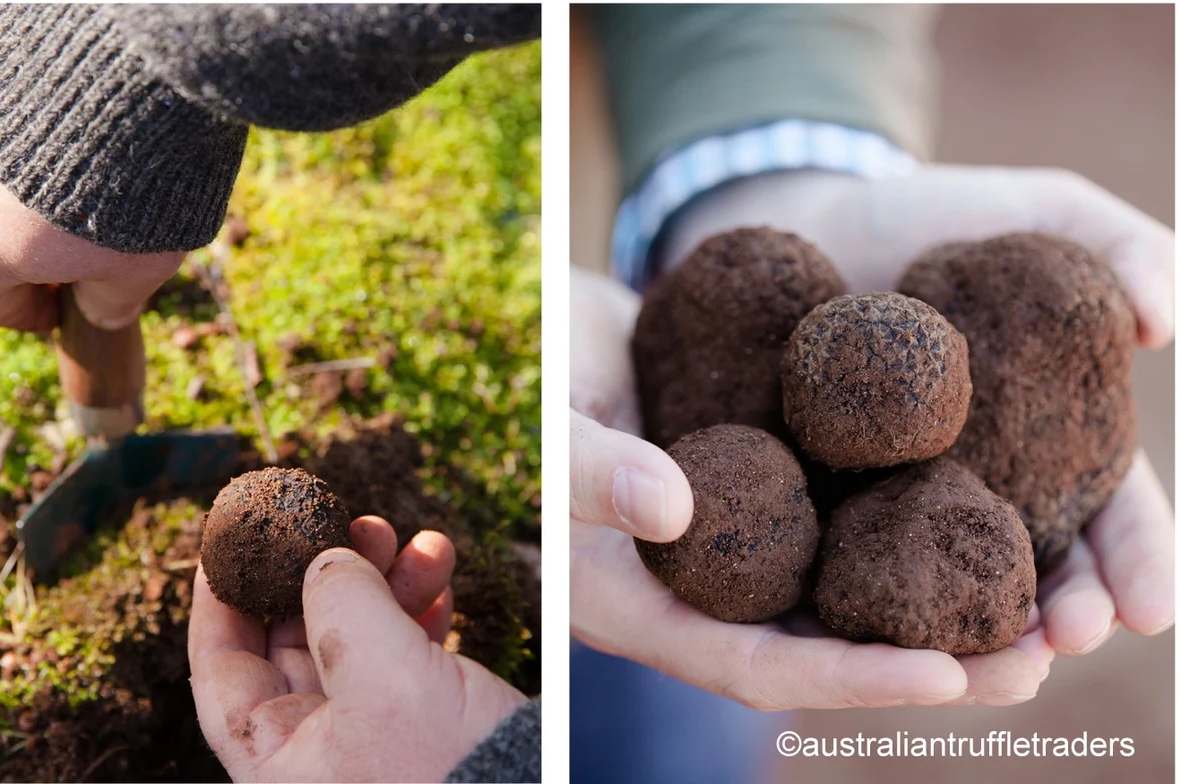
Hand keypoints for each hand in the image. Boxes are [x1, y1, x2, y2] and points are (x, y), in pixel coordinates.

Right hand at [0, 106, 183, 332]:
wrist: (116, 77)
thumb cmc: (125, 187)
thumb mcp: (135, 265)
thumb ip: (111, 300)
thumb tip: (104, 312)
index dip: (30, 312)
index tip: (56, 310)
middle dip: (19, 244)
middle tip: (67, 244)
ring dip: (12, 184)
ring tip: (68, 176)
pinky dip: (11, 131)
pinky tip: (59, 125)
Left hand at [190, 517, 524, 781]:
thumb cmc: (455, 771)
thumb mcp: (385, 679)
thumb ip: (341, 607)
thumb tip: (326, 562)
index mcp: (276, 758)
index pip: (219, 669)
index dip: (220, 600)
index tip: (231, 543)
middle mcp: (311, 751)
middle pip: (294, 640)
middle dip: (327, 574)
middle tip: (359, 524)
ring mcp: (365, 738)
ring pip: (355, 639)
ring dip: (386, 582)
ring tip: (423, 544)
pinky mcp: (416, 728)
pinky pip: (401, 656)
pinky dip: (418, 610)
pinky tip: (440, 575)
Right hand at [569, 269, 1053, 709]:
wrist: (543, 323)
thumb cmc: (525, 381)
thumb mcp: (543, 426)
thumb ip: (589, 471)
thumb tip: (676, 507)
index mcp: (641, 606)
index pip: (754, 665)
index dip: (849, 676)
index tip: (944, 674)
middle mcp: (704, 590)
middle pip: (824, 647)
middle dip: (927, 662)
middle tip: (1033, 663)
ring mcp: (743, 543)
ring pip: (849, 592)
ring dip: (940, 606)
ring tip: (1041, 609)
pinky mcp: (773, 490)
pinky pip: (850, 522)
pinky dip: (917, 528)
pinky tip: (992, 514)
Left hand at [658, 169, 1180, 650]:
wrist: (798, 213)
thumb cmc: (933, 216)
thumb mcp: (1041, 212)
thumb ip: (1118, 246)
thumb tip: (1163, 320)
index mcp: (1054, 445)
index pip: (1113, 519)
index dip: (1137, 565)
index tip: (1151, 609)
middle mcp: (980, 491)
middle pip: (1035, 576)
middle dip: (1061, 620)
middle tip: (1067, 641)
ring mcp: (893, 503)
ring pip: (941, 593)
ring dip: (970, 643)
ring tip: (986, 674)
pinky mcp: (807, 501)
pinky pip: (831, 565)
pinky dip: (854, 610)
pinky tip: (863, 641)